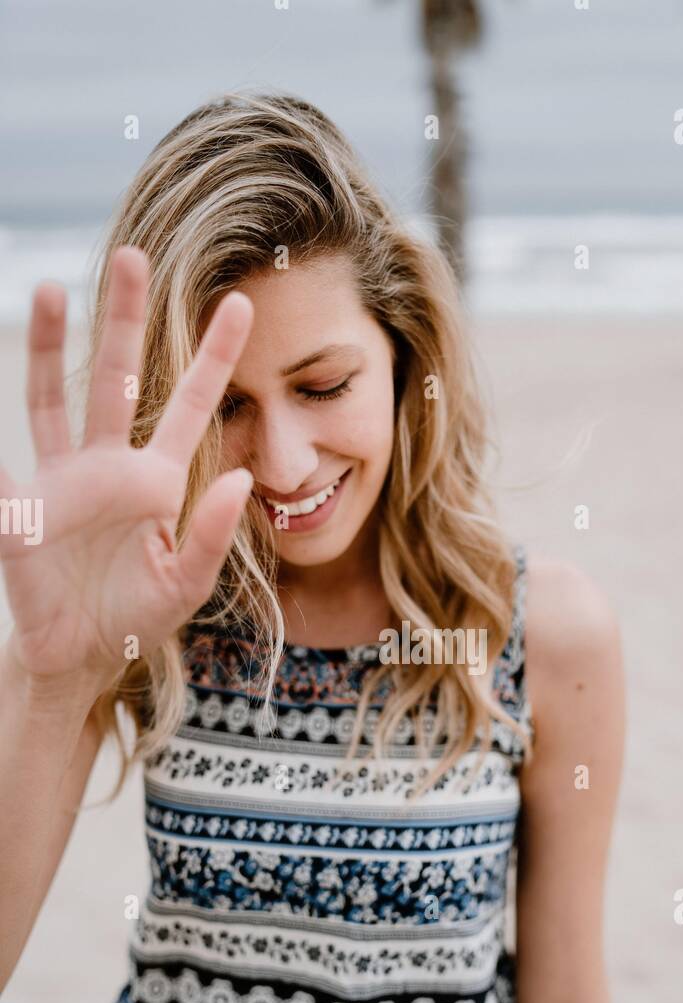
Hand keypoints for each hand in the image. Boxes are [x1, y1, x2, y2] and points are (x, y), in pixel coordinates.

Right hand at [0, 246, 253, 692]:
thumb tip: (245, 477)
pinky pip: (2, 470)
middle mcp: (108, 465)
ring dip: (46, 346)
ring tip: (48, 288)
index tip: (243, 303)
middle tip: (132, 254)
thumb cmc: (137, 616)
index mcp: (158, 479)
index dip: (215, 356)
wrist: (81, 654)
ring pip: (52, 398)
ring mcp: (61, 479)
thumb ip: (212, 533)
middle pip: (116, 377)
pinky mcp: (21, 507)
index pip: (189, 404)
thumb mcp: (186, 582)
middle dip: (123, 318)